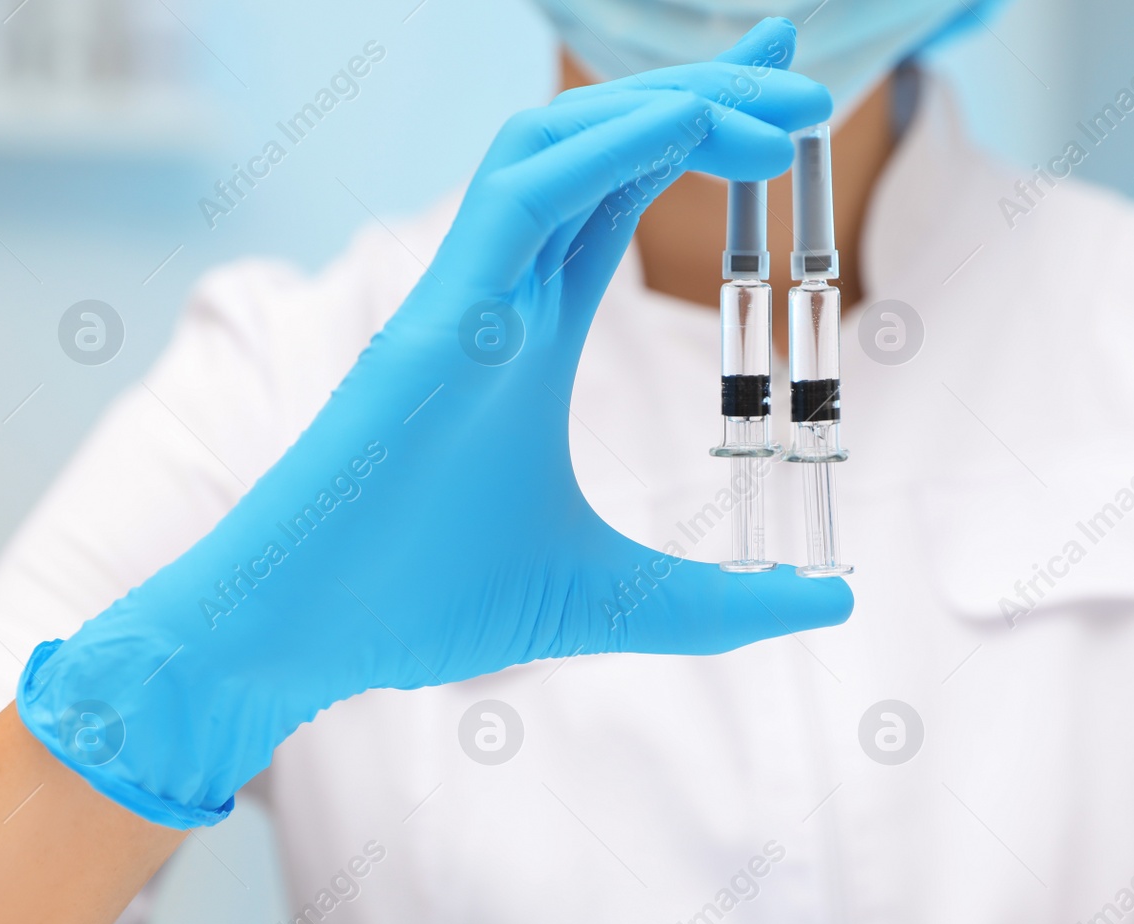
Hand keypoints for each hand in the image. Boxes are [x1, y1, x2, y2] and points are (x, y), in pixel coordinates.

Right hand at [16, 18, 849, 828]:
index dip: (695, 136)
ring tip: (777, 100)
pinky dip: (607, 149)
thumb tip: (832, 605)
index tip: (776, 105)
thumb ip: (716, 604)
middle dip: (706, 98)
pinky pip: (520, 198)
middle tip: (805, 75)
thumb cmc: (420, 605)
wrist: (302, 638)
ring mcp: (466, 298)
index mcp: (529, 333)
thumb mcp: (609, 601)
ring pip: (561, 148)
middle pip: (604, 153)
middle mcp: (500, 294)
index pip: (620, 198)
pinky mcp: (437, 321)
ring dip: (670, 106)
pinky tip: (693, 118)